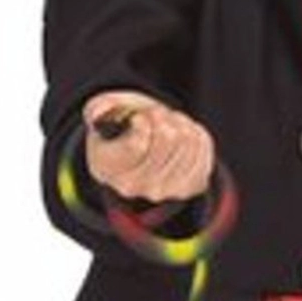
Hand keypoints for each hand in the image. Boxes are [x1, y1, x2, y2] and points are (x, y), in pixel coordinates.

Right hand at [83, 91, 217, 201]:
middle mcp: (135, 187)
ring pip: (187, 139)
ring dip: (179, 122)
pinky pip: (203, 146)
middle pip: (167, 137)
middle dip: (162, 116)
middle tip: (155, 115)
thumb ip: (98, 109)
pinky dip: (195, 133)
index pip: (137, 144)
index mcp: (107, 168)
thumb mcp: (104, 113)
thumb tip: (98, 114)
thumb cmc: (121, 127)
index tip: (139, 118)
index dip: (142, 121)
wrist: (142, 149)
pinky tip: (182, 135)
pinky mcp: (190, 186)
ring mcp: (164, 191)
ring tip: (168, 124)